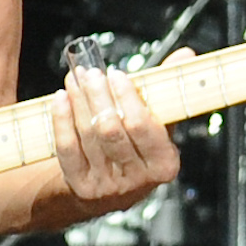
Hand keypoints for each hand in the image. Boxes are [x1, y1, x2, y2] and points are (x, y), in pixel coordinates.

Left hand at [51, 50, 185, 214]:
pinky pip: (67, 148)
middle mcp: (136, 178)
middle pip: (110, 129)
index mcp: (163, 163)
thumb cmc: (139, 149)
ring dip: (79, 101)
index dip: (126, 97)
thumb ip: (167, 89)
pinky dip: (62, 119)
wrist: (115, 190)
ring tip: (76, 79)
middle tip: (91, 73)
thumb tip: (184, 54)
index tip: (116, 74)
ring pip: (88, 135)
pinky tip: (61, 98)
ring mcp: (107, 185)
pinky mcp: (82, 186)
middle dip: (98, 96)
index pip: (142, 125)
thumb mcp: (159, 123)